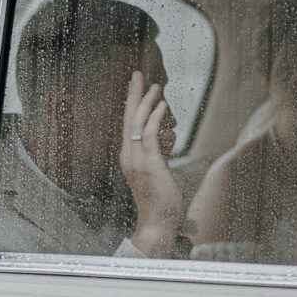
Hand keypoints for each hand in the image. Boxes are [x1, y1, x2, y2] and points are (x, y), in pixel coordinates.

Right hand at [120, 71, 182, 257]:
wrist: (156, 222)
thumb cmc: (159, 200)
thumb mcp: (160, 170)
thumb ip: (161, 151)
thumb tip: (168, 134)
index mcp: (129, 156)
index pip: (129, 124)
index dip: (132, 103)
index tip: (136, 85)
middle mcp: (128, 155)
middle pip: (129, 118)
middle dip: (133, 94)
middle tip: (137, 73)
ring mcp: (137, 160)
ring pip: (138, 123)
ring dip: (146, 102)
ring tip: (155, 85)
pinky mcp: (149, 164)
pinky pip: (149, 135)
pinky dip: (155, 118)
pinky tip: (162, 105)